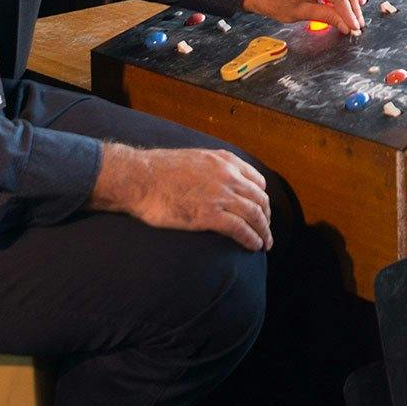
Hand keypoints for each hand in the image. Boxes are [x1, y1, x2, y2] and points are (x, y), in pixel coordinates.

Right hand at [91, 143, 272, 251]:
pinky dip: (251, 238)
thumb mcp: (195, 158)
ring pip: (255, 215)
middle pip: (260, 199)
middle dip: (266, 217)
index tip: (261, 210)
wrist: (140, 178)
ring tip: (265, 243)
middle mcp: (228, 176)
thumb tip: (215, 181)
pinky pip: (240, 229)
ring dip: (263, 231)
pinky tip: (253, 246)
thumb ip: (212, 168)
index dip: (261, 199)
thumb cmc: (159, 170)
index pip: (256, 181)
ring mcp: (220, 195)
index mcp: (225, 161)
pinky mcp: (209, 215)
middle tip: (266, 230)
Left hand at [246, 0, 363, 33]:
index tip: (355, 26)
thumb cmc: (273, 1)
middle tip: (358, 24)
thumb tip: (345, 25)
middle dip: (353, 7)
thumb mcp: (301, 12)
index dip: (349, 13)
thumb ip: (327, 17)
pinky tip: (346, 6)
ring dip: (348, 1)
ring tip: (354, 18)